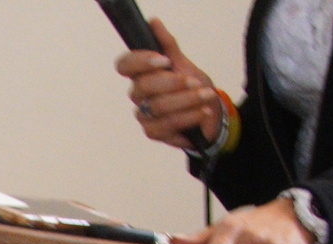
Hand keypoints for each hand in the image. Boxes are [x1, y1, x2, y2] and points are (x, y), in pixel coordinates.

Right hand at [117, 18, 222, 151]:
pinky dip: (189, 117)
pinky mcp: (153, 132)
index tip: (164, 60)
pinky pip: (168, 124)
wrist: (208, 114)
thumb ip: (168, 46)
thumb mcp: (184, 64)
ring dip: (187, 100)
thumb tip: (153, 22)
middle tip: (194, 81)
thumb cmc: (192, 88)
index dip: (140, 62)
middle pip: (142, 87)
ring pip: (158, 107)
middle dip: (173, 83)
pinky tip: (202, 112)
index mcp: (141, 74)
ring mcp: (144, 114)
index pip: (124, 65)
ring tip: (206, 96)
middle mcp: (138, 95)